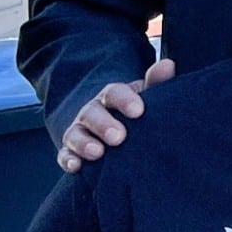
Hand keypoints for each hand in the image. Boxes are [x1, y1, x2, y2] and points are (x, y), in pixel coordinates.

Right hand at [57, 61, 173, 173]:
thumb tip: (167, 64)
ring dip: (84, 143)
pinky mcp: (70, 151)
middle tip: (118, 137)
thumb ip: (157, 82)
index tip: (138, 111)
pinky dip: (68, 159)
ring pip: (75, 134)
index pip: (114, 93)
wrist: (120, 128)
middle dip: (103, 125)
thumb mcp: (148, 97)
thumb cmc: (137, 111)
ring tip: (97, 153)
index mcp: (112, 96)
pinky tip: (76, 166)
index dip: (125, 100)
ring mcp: (79, 131)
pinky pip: (64, 155)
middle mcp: (92, 111)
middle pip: (91, 113)